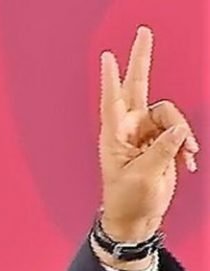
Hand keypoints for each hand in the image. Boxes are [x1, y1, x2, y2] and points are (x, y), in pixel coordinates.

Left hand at [97, 26, 198, 259]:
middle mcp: (130, 128)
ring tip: (187, 156)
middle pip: (138, 86)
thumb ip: (161, 150)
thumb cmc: (128, 199)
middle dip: (141, 59)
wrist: (137, 216)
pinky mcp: (162, 141)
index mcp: (114, 135)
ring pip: (171, 114)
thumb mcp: (142, 175)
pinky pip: (181, 132)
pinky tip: (186, 165)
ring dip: (183, 134)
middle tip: (143, 31)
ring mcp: (147, 133)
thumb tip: (178, 129)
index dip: (111, 78)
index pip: (112, 101)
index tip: (106, 56)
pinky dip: (186, 147)